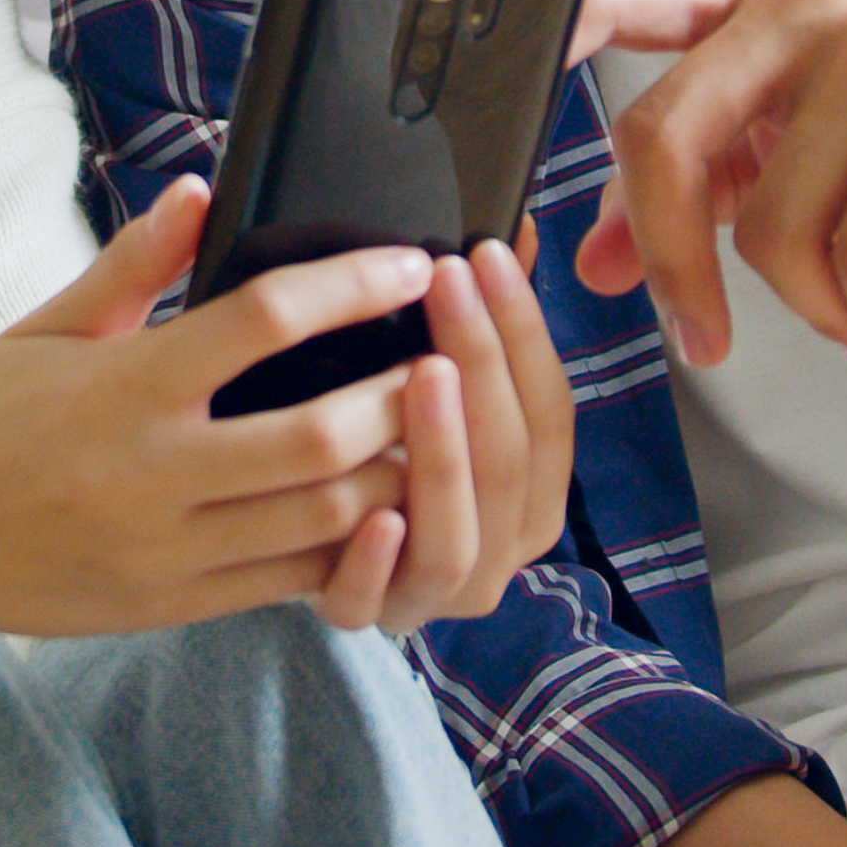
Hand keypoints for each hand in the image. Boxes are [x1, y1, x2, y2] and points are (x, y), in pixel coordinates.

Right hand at [0, 184, 470, 637]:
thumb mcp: (44, 326)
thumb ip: (130, 266)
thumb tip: (200, 191)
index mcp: (126, 386)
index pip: (261, 321)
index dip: (348, 288)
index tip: (406, 265)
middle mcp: (155, 470)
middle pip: (317, 435)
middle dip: (400, 395)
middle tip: (450, 355)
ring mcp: (170, 546)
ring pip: (319, 517)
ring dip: (396, 474)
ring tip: (440, 429)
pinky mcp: (177, 603)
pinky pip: (290, 580)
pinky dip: (351, 546)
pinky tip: (388, 507)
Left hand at [335, 235, 577, 631]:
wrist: (297, 546)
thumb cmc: (382, 448)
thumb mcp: (435, 384)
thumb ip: (478, 325)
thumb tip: (513, 227)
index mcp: (531, 495)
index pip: (549, 409)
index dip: (526, 332)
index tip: (488, 254)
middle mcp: (498, 551)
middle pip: (508, 460)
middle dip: (486, 364)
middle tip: (447, 281)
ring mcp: (435, 593)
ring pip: (456, 535)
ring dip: (444, 452)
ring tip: (423, 372)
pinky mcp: (368, 619)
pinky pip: (375, 602)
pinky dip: (375, 561)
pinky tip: (371, 511)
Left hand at [565, 0, 846, 367]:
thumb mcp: (808, 130)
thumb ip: (698, 184)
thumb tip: (588, 263)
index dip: (543, 36)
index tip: (481, 97)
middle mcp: (803, 2)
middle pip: (664, 143)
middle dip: (670, 268)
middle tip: (701, 342)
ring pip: (772, 226)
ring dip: (812, 311)